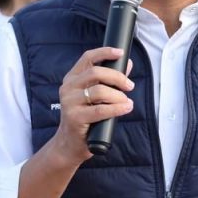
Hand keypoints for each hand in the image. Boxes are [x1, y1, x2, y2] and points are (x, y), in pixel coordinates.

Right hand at [51, 47, 134, 162]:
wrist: (70, 144)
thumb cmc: (86, 118)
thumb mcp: (95, 96)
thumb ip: (109, 80)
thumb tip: (127, 64)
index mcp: (72, 78)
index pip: (88, 58)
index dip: (104, 52)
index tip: (120, 53)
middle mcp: (68, 88)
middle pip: (96, 73)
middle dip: (117, 77)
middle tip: (130, 86)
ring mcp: (69, 103)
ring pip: (100, 91)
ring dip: (119, 96)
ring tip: (127, 102)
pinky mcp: (75, 118)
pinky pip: (101, 110)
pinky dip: (117, 108)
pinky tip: (126, 108)